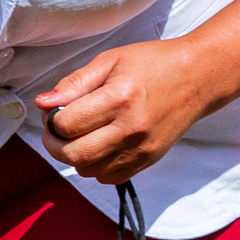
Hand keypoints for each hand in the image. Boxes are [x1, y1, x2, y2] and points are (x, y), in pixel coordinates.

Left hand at [33, 40, 220, 185]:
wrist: (198, 77)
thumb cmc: (153, 63)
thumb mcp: (110, 61)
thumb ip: (74, 83)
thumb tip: (42, 103)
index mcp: (119, 98)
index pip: (67, 125)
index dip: (51, 120)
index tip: (53, 110)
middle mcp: (130, 129)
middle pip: (73, 155)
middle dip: (54, 144)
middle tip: (57, 129)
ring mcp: (140, 149)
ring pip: (88, 170)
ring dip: (74, 156)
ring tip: (81, 135)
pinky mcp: (147, 161)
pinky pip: (108, 178)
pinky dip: (96, 166)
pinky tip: (100, 146)